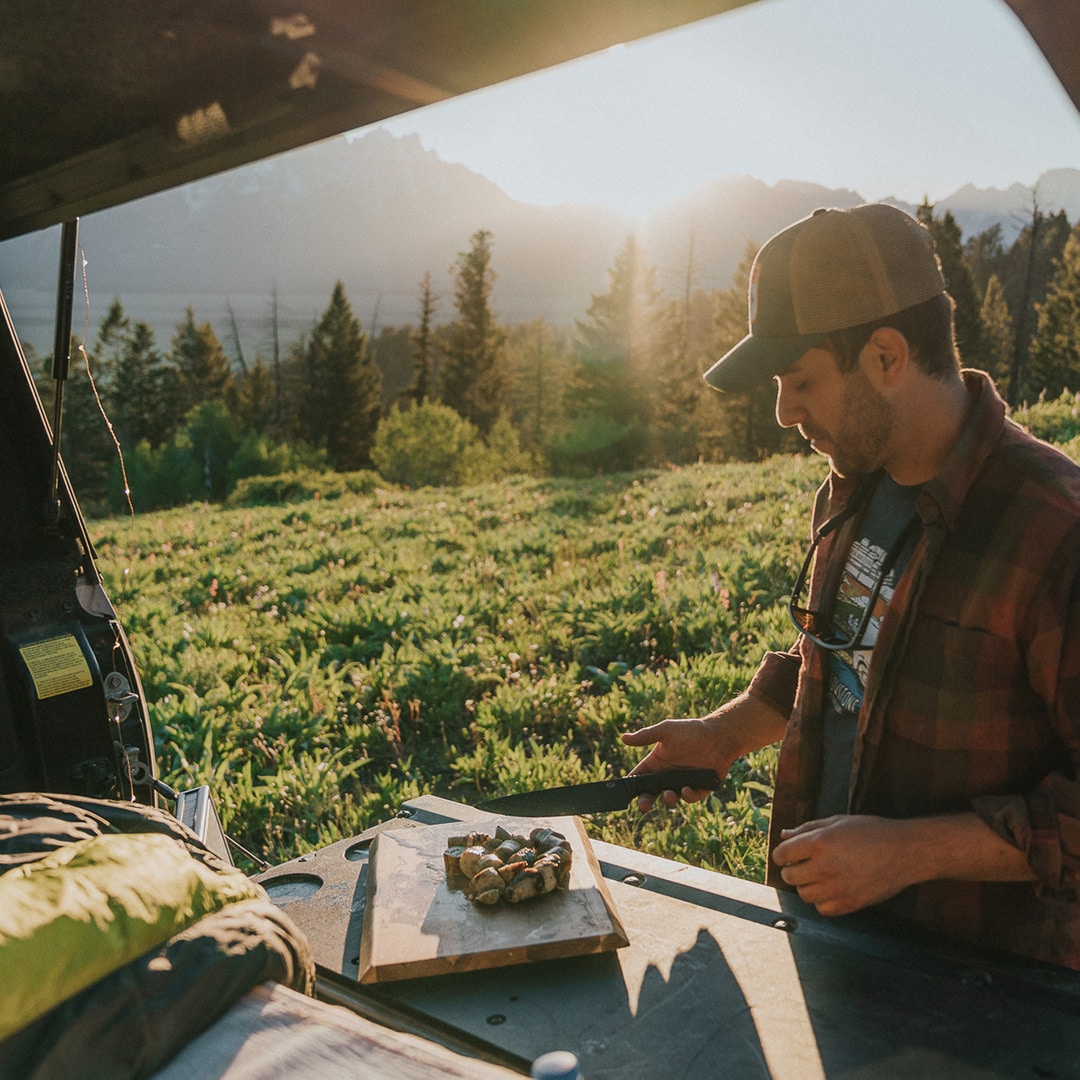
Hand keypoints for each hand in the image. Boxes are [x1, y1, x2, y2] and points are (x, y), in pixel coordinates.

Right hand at [620, 718, 734, 811]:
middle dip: (645, 801)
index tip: (622, 793)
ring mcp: (682, 783)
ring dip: (667, 799)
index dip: (630, 786)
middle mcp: (667, 776)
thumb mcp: (666, 730)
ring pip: (670, 798)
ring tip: (668, 794)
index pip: (639, 777)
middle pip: (651, 794)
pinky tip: (685, 790)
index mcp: (657, 763)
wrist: (718, 735)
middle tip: (644, 805)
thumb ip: (645, 736)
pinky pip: (690, 797)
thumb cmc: (690, 731)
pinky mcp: (699, 789)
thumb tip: (623, 738)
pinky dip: (687, 796)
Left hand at [771, 815, 918, 915]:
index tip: (788, 854)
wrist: (905, 852)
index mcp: (819, 843)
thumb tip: (784, 835)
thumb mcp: (837, 822)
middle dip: (793, 869)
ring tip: (820, 876)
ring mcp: (837, 888)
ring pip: (804, 894)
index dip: (782, 854)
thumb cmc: (871, 832)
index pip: (782, 855)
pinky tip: (832, 888)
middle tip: (804, 864)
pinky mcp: (849, 904)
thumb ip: (807, 828)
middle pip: (789, 877)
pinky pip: (822, 909)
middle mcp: (824, 867)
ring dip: (807, 885)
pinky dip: (823, 901)